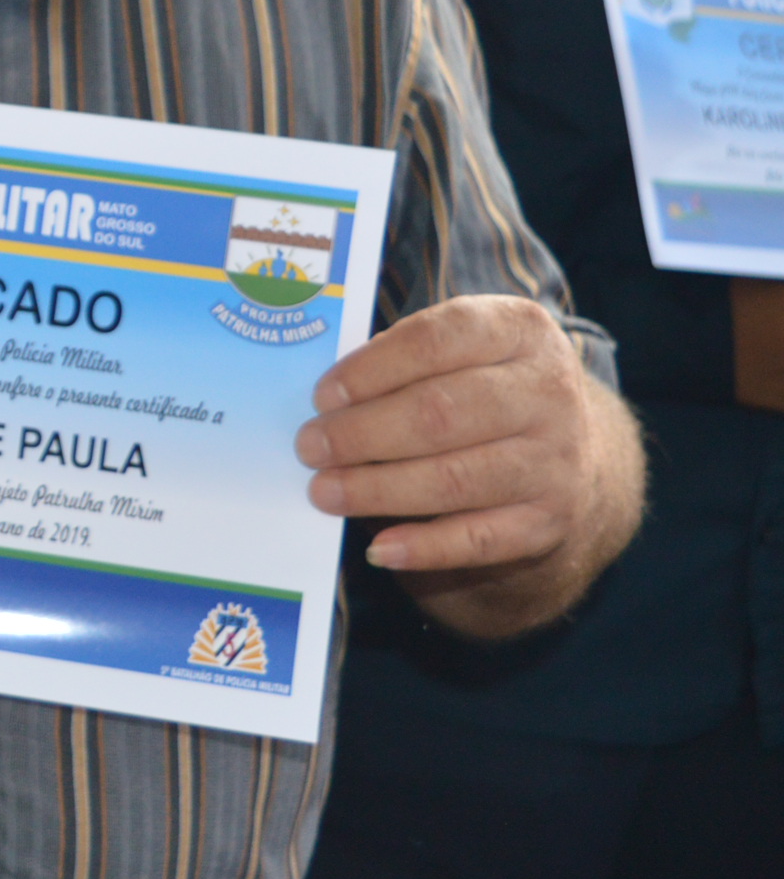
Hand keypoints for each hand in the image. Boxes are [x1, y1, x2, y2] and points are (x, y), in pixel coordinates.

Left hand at [297, 293, 643, 637]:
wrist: (568, 458)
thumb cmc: (481, 391)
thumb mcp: (460, 353)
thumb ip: (400, 361)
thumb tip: (325, 403)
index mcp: (519, 330)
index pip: (437, 339)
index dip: (372, 369)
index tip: (322, 396)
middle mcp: (548, 391)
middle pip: (441, 412)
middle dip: (362, 433)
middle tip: (310, 447)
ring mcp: (556, 459)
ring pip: (454, 478)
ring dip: (377, 488)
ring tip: (323, 491)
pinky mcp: (551, 519)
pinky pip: (480, 539)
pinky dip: (424, 546)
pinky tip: (379, 548)